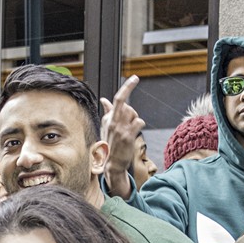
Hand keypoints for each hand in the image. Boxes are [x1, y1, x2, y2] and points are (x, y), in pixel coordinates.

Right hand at [100, 75, 142, 198]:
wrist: (112, 165)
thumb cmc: (110, 145)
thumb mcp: (106, 128)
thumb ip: (107, 112)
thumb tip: (103, 99)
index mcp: (107, 119)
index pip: (118, 99)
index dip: (128, 87)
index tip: (135, 78)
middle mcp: (112, 122)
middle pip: (129, 107)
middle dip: (131, 113)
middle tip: (127, 126)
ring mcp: (120, 129)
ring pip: (134, 114)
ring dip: (135, 121)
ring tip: (128, 132)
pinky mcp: (128, 136)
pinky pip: (139, 122)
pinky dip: (139, 126)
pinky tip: (133, 135)